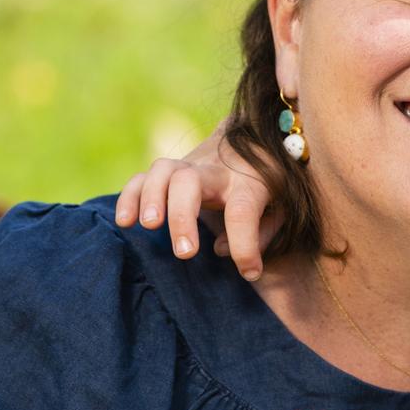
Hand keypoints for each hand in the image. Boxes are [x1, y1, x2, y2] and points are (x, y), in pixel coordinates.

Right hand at [117, 119, 276, 280]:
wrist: (256, 138)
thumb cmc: (270, 182)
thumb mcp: (284, 205)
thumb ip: (264, 231)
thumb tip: (223, 251)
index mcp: (250, 182)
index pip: (243, 211)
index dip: (245, 245)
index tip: (250, 272)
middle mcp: (217, 171)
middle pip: (190, 182)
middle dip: (182, 216)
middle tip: (185, 253)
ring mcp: (190, 165)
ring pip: (163, 171)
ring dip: (150, 199)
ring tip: (149, 227)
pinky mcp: (169, 170)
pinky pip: (142, 177)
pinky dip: (129, 196)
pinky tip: (125, 222)